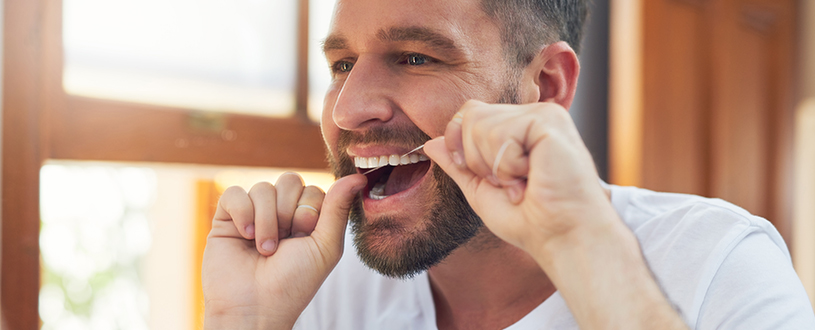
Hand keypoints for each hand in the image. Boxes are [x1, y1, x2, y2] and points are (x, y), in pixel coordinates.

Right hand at [202, 172, 365, 328]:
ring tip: (264, 249)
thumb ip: (339, 209)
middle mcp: (280, 212)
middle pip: (289, 180)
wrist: (255, 307)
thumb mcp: (325, 246)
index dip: (310, 210)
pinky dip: (242, 213)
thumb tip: (357, 177)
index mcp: (306, 218)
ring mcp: (253, 214)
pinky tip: (245, 235)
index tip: (304, 236)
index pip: (313, 188)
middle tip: (284, 243)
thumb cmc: (294, 283)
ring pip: (262, 188)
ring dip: (266, 221)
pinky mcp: (226, 218)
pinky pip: (234, 193)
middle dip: (289, 212)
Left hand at [423, 100, 614, 257]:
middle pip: (469, 114)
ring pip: (479, 124)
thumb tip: (430, 143)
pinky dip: (509, 166)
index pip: (469, 113)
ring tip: (523, 182)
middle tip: (509, 183)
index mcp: (518, 126)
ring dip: (494, 166)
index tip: (489, 179)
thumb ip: (457, 164)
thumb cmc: (530, 220)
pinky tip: (533, 178)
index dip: (462, 147)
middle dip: (476, 159)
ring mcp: (543, 115)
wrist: (561, 238)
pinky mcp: (549, 121)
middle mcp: (532, 114)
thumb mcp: (481, 190)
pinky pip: (501, 135)